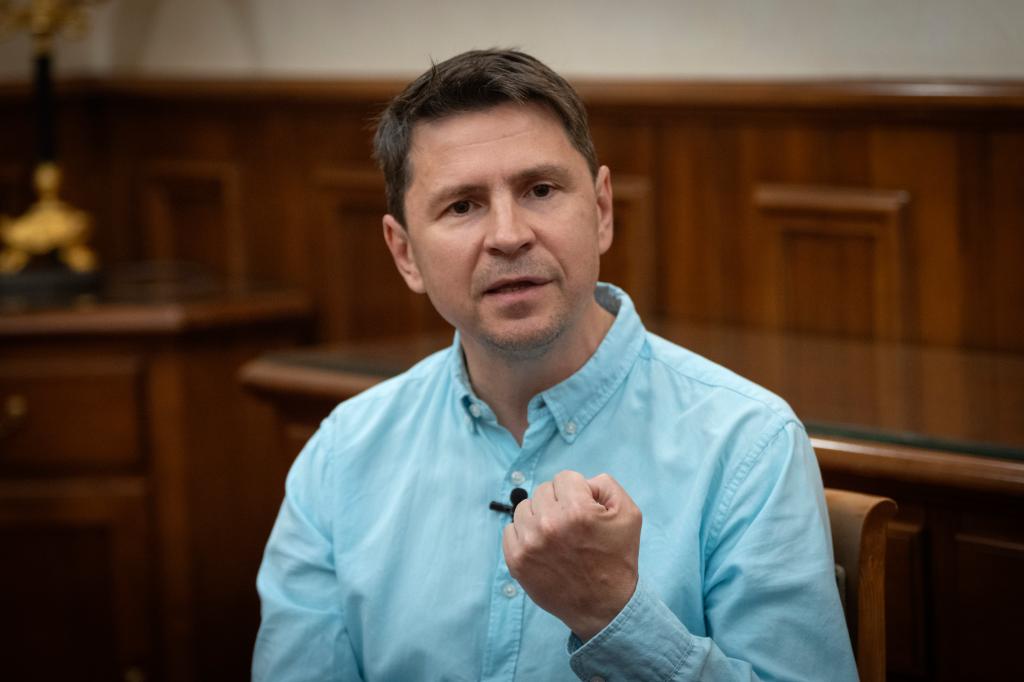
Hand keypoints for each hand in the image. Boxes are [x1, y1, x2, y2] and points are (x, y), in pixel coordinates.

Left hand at [502, 470, 641, 640]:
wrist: (605, 606)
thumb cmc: (617, 558)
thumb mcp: (629, 514)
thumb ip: (605, 485)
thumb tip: (581, 481)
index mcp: (577, 510)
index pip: (565, 478)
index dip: (578, 492)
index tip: (585, 510)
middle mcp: (549, 524)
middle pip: (543, 490)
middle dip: (559, 502)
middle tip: (572, 526)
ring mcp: (529, 544)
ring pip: (524, 508)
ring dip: (540, 516)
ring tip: (557, 535)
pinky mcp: (516, 560)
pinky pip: (510, 529)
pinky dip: (524, 534)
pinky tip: (542, 546)